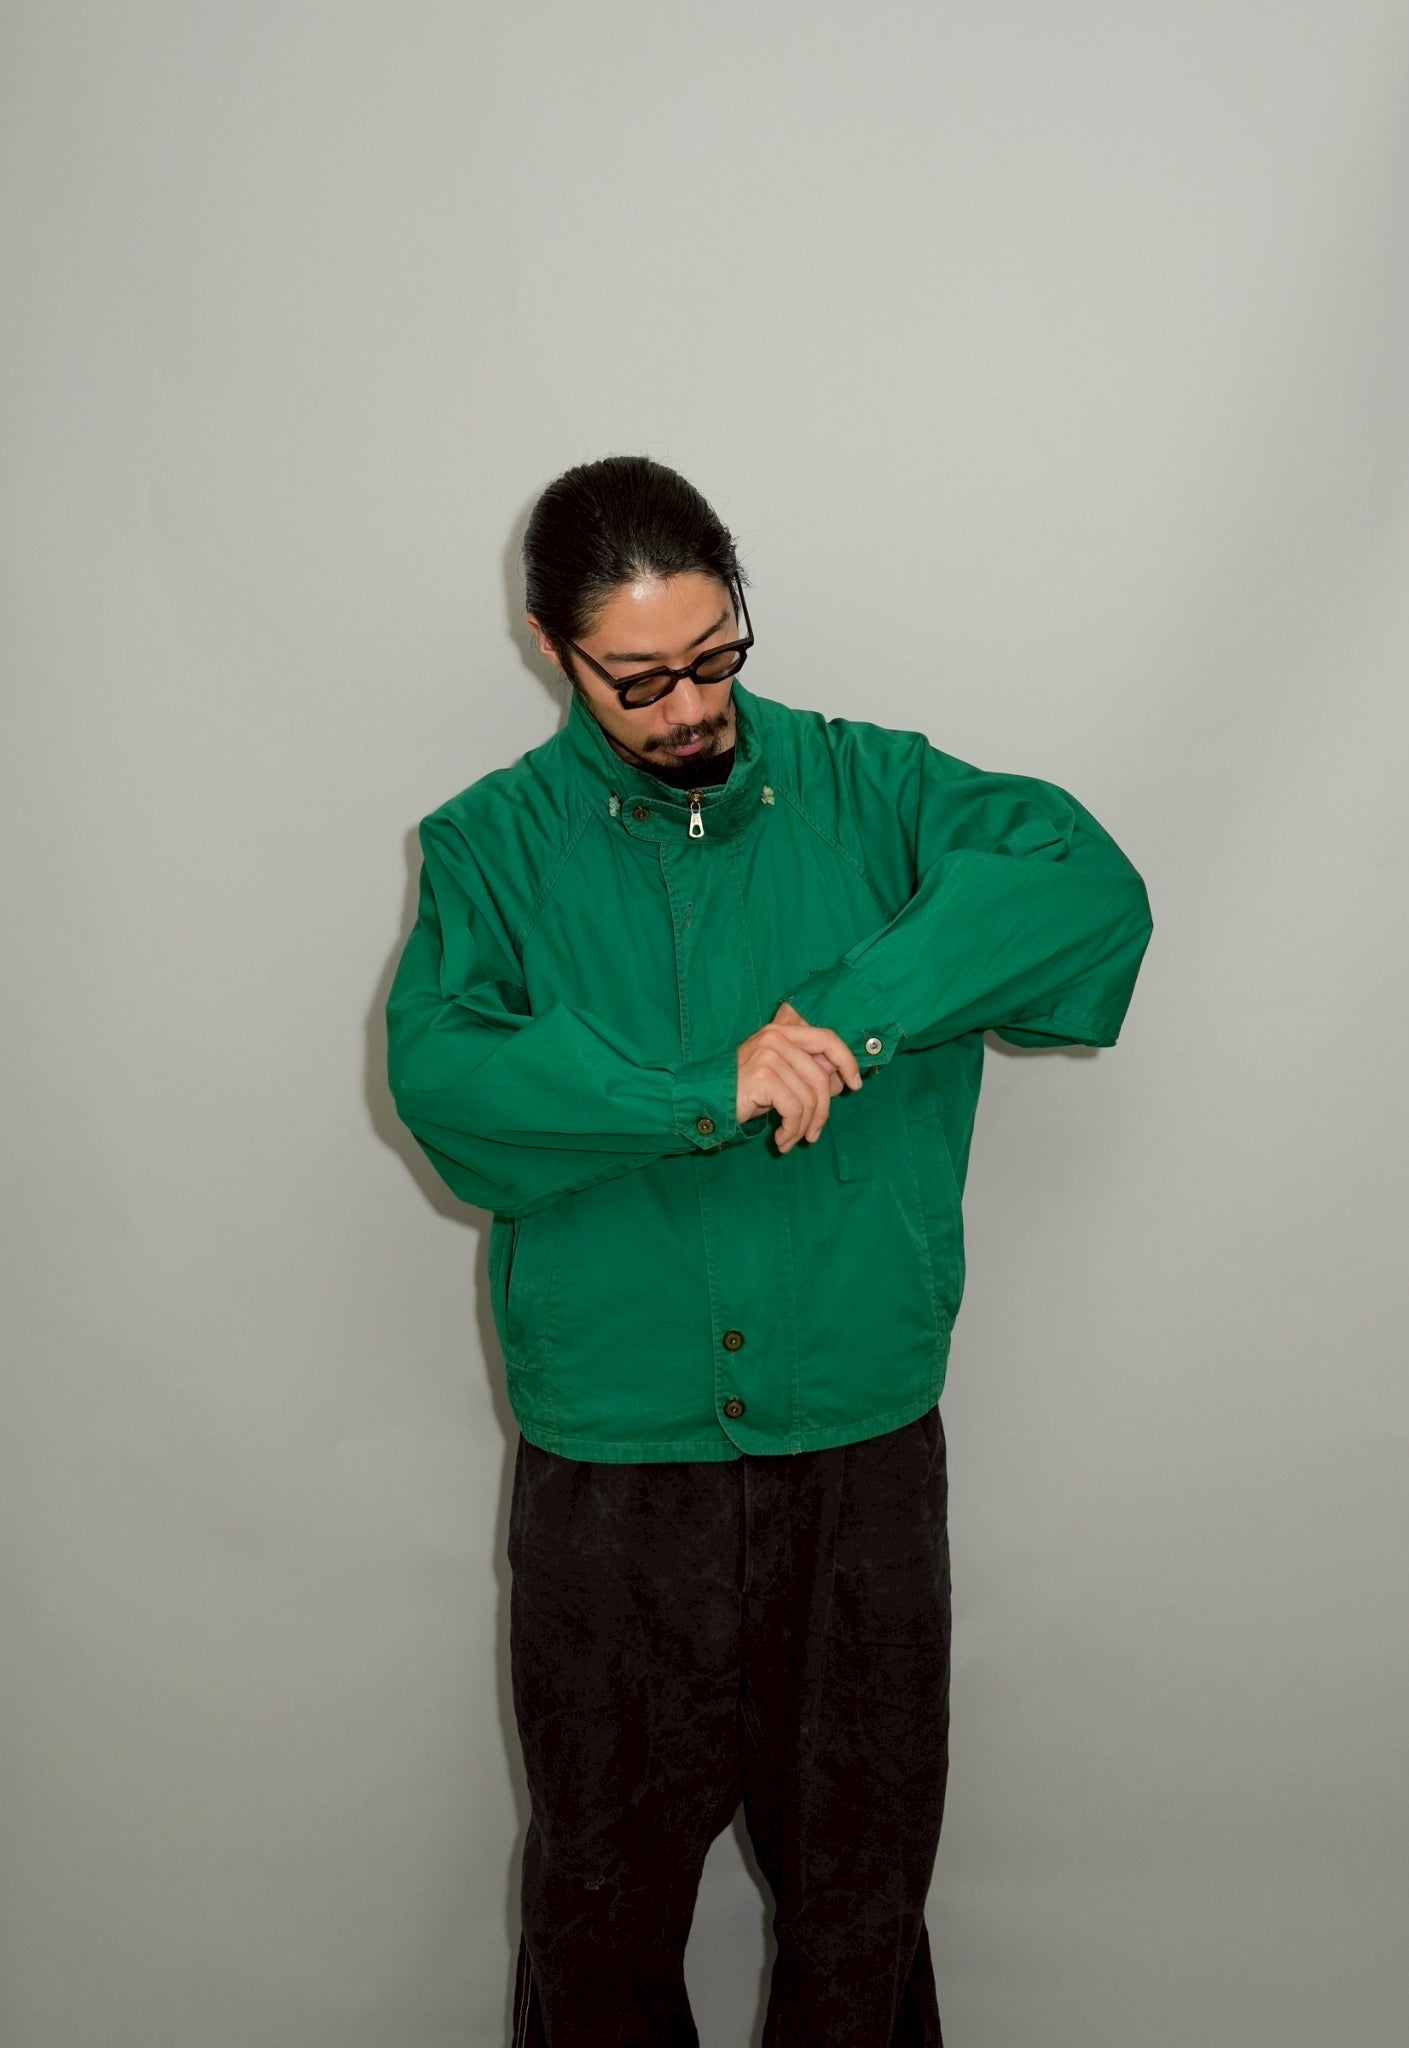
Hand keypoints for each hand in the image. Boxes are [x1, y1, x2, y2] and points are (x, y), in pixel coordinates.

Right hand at [736, 1004, 862, 1152]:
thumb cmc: (742, 1090)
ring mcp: (768, 1055)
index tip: (854, 1085)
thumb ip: (803, 1068)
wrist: (704, 1100)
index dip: (847, 1061)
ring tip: (791, 1139)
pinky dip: (791, 1131)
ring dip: (803, 1127)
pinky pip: (794, 1109)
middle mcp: (776, 1038)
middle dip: (822, 1112)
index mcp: (782, 1031)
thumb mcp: (776, 1073)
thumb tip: (839, 1077)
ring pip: (809, 1098)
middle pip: (820, 1077)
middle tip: (813, 1134)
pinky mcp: (763, 1077)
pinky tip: (780, 1140)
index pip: (827, 1038)